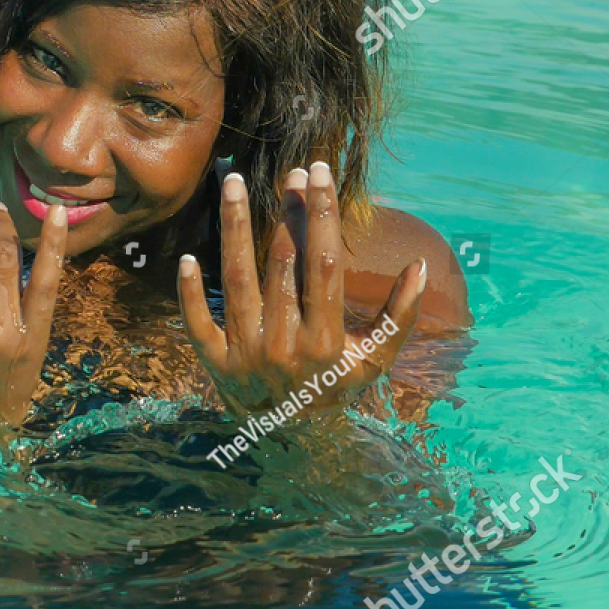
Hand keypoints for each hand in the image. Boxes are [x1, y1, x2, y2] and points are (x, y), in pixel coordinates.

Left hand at [177, 161, 427, 418]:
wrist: (292, 436)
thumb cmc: (336, 386)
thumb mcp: (374, 359)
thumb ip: (400, 316)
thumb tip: (420, 268)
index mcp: (326, 340)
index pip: (325, 263)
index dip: (322, 214)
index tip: (320, 173)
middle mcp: (284, 345)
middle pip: (282, 263)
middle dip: (285, 212)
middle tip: (288, 172)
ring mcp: (245, 354)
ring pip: (237, 280)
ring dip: (235, 228)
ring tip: (233, 182)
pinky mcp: (215, 363)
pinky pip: (197, 322)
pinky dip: (190, 292)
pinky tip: (188, 257)